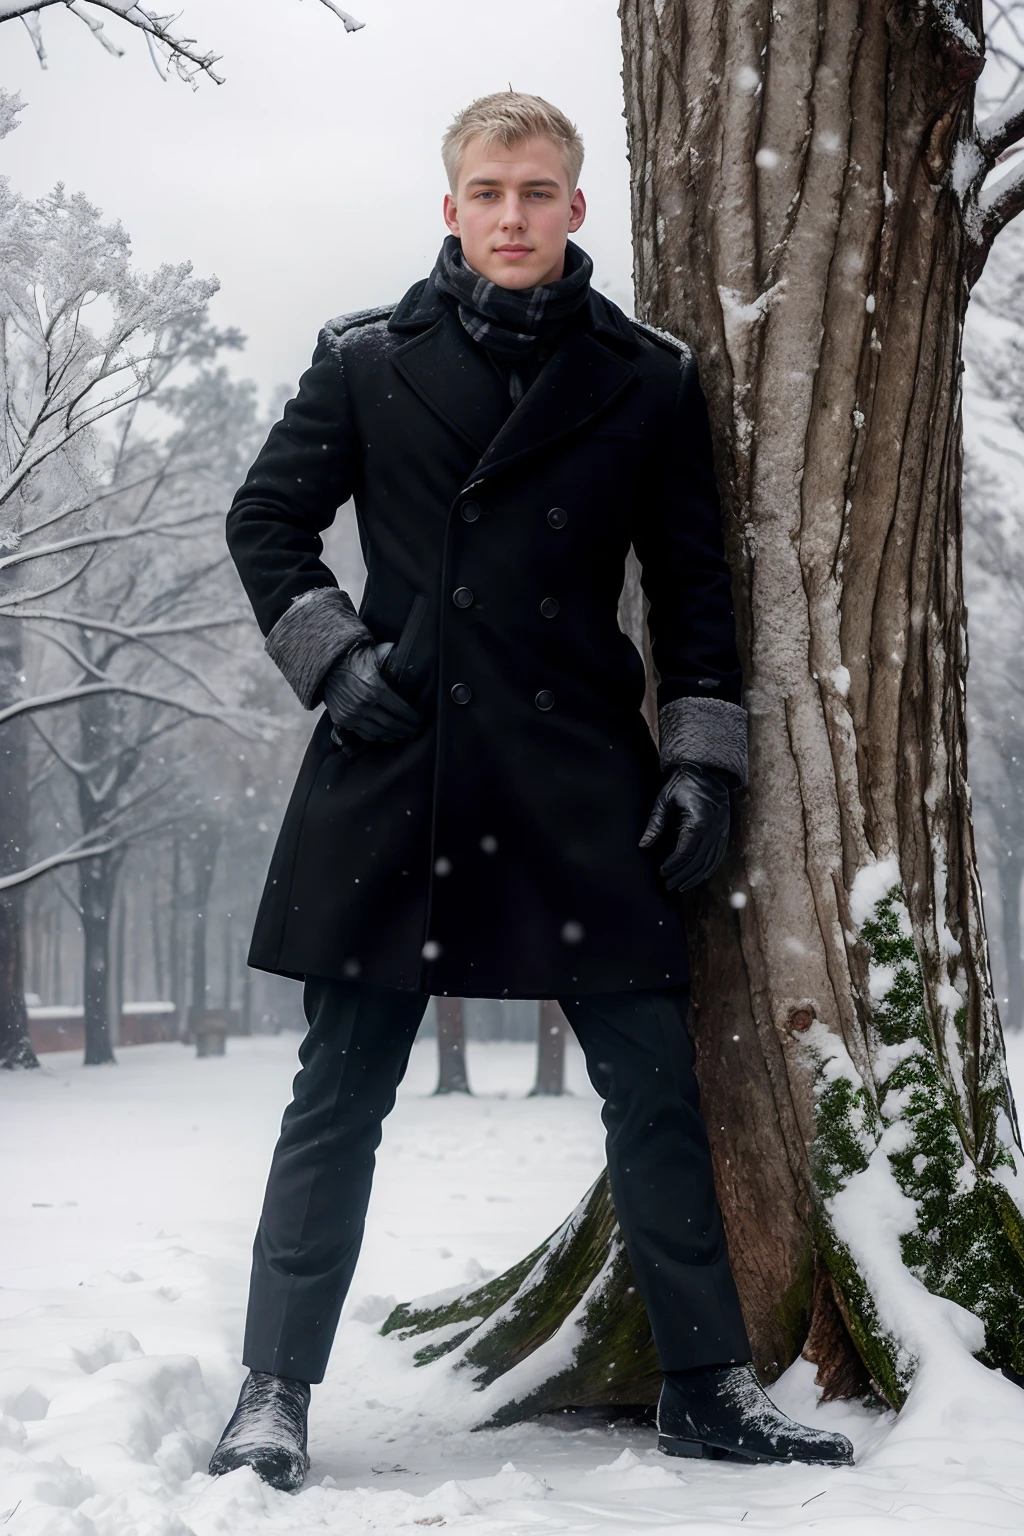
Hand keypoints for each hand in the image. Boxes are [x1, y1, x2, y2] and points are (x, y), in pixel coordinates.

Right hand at [322, 639, 422, 742]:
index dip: (412, 717)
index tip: (421, 720)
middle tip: (417, 731)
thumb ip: (393, 662)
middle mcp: (363, 704)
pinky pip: (364, 734)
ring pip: (379, 732)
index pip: (400, 709)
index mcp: (374, 688)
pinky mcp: (343, 720)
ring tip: (405, 735)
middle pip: (391, 723)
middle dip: (407, 729)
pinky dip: (378, 737)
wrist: (326, 665)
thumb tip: (412, 663)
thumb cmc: (355, 658)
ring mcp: (352, 715)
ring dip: (394, 735)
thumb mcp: (376, 656)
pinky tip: (388, 737)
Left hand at [639, 762, 730, 892]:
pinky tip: (697, 877)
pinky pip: (717, 856)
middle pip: (698, 861)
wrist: (707, 770)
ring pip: (709, 862)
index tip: (661, 872)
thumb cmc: (682, 782)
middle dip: (682, 876)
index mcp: (699, 821)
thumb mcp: (664, 799)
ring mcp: (722, 831)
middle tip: (667, 885)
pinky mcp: (724, 832)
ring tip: (680, 886)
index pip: (685, 851)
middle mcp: (714, 829)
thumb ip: (655, 823)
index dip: (673, 865)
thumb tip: (643, 845)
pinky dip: (707, 869)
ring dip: (695, 877)